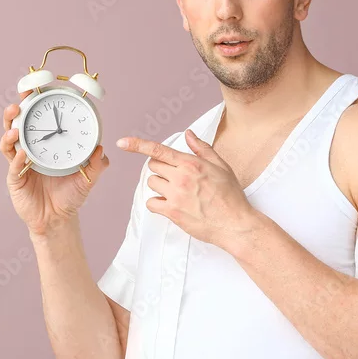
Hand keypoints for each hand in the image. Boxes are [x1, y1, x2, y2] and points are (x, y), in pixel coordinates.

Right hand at [0, 90, 109, 235]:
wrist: (58, 219)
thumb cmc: (70, 195)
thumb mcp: (87, 178)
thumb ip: (96, 164)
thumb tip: (102, 149)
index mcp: (44, 144)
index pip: (36, 120)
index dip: (34, 105)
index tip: (35, 89)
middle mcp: (29, 150)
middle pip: (16, 126)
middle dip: (14, 113)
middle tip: (19, 103)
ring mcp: (19, 164)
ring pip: (8, 143)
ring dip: (10, 132)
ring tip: (15, 127)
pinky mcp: (15, 179)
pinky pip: (13, 166)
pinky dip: (16, 158)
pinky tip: (22, 153)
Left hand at [115, 129, 259, 250]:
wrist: (235, 223)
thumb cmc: (230, 196)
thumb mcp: (221, 166)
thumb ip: (201, 148)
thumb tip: (188, 134)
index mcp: (191, 163)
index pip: (159, 150)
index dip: (137, 145)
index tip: (122, 143)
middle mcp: (181, 177)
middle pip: (153, 166)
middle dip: (162, 169)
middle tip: (176, 178)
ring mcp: (175, 195)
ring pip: (151, 183)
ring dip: (160, 186)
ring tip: (177, 192)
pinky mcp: (172, 212)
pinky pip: (151, 203)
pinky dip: (157, 203)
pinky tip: (170, 204)